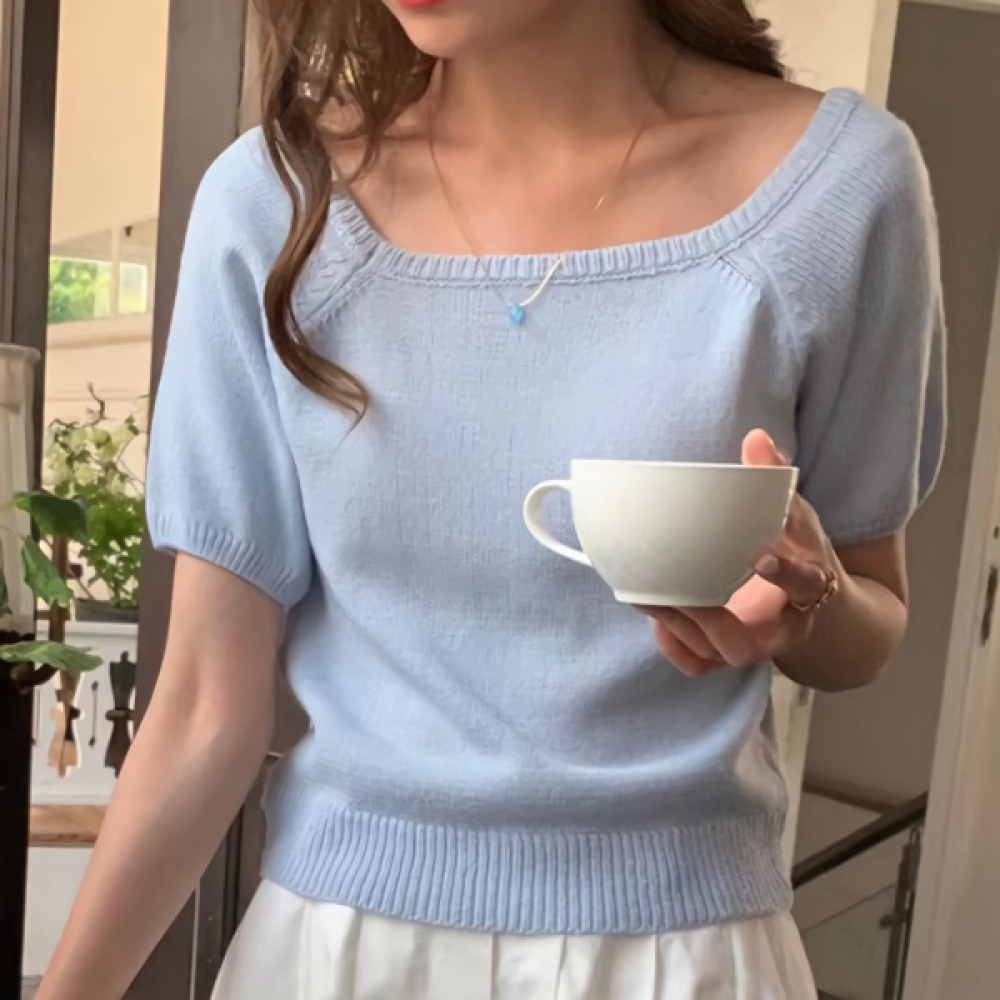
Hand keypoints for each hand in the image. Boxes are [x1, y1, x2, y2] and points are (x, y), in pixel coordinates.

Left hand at [643, 430, 840, 676]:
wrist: (813, 607)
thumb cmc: (801, 554)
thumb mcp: (799, 519)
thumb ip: (778, 484)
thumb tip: (757, 439)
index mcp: (808, 588)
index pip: (804, 584)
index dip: (785, 572)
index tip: (762, 555)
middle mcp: (780, 629)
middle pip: (744, 643)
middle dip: (708, 620)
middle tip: (676, 591)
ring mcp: (752, 647)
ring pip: (713, 654)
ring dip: (678, 627)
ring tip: (646, 594)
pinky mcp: (728, 656)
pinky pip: (698, 665)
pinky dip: (673, 647)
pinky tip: (654, 620)